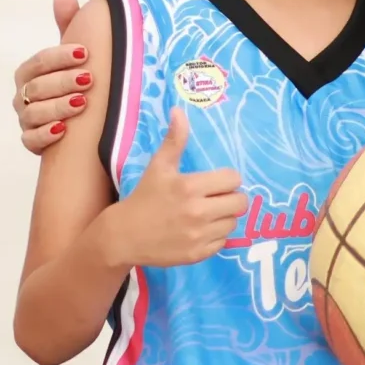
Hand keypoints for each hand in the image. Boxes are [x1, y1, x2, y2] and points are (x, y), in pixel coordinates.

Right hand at [12, 0, 89, 153]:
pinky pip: (30, 140)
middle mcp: (23, 94)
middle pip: (37, 87)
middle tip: (89, 78)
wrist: (81, 124)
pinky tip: (63, 130)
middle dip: (63, 81)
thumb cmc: (74, 81)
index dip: (60, 56)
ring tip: (82, 103)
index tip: (85, 53)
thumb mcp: (74, 54)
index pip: (41, 60)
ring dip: (57, 107)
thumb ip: (68, 23)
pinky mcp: (31, 141)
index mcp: (30, 71)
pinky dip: (45, 135)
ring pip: (33, 112)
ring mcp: (26, 118)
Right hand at [101, 109, 245, 267]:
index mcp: (189, 187)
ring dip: (224, 217)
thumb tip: (179, 111)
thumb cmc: (144, 197)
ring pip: (233, 223)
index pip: (233, 179)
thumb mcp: (159, 166)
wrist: (124, 236)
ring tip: (206, 214)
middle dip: (230, 198)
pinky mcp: (198, 254)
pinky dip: (215, 236)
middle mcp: (197, 212)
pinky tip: (199, 230)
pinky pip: (223, 242)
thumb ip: (174, 140)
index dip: (227, 179)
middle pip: (240, 203)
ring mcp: (199, 235)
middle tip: (215, 198)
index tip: (215, 182)